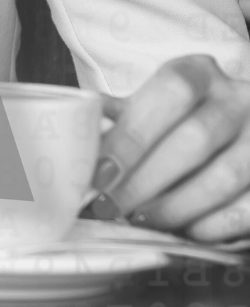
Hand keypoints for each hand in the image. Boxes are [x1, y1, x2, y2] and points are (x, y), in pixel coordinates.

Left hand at [98, 54, 249, 241]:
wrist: (239, 128)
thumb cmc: (180, 119)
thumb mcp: (154, 105)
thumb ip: (121, 119)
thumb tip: (74, 140)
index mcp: (201, 73)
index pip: (169, 93)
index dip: (133, 135)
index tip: (99, 173)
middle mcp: (239, 99)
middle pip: (195, 139)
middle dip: (146, 180)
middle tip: (111, 208)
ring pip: (225, 176)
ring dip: (176, 206)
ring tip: (140, 221)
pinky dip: (216, 225)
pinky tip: (186, 233)